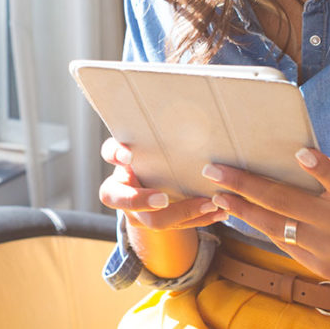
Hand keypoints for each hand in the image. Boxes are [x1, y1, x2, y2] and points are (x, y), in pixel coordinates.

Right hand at [98, 137, 227, 231]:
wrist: (154, 179)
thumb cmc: (154, 151)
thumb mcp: (150, 140)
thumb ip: (156, 131)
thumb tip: (183, 102)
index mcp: (119, 160)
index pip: (110, 155)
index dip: (116, 156)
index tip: (129, 155)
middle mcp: (122, 191)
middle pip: (126, 201)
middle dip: (143, 201)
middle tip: (163, 199)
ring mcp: (138, 212)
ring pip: (155, 221)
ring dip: (184, 213)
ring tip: (210, 204)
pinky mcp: (158, 222)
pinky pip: (178, 226)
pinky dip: (200, 219)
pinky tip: (219, 213)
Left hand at [202, 148, 329, 296]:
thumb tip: (304, 158)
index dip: (318, 166)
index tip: (300, 154)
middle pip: (286, 202)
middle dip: (245, 184)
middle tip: (215, 171)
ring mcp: (328, 247)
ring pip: (276, 226)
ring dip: (243, 211)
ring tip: (219, 197)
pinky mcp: (322, 267)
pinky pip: (285, 244)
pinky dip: (263, 229)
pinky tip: (243, 216)